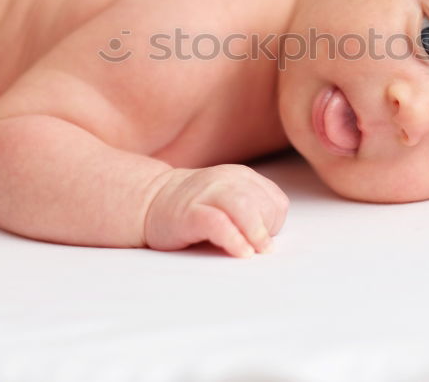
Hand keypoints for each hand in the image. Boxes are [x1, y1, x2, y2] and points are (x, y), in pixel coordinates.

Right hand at [143, 165, 288, 257]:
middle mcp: (227, 179)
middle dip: (267, 231)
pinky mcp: (190, 212)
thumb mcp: (230, 201)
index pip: (276, 202)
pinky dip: (234, 239)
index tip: (260, 238)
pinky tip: (241, 252)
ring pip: (244, 208)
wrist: (152, 200)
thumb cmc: (196, 208)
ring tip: (254, 252)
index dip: (275, 224)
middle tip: (257, 249)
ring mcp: (207, 193)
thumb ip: (252, 211)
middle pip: (264, 205)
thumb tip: (270, 243)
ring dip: (255, 234)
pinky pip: (219, 223)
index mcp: (242, 177)